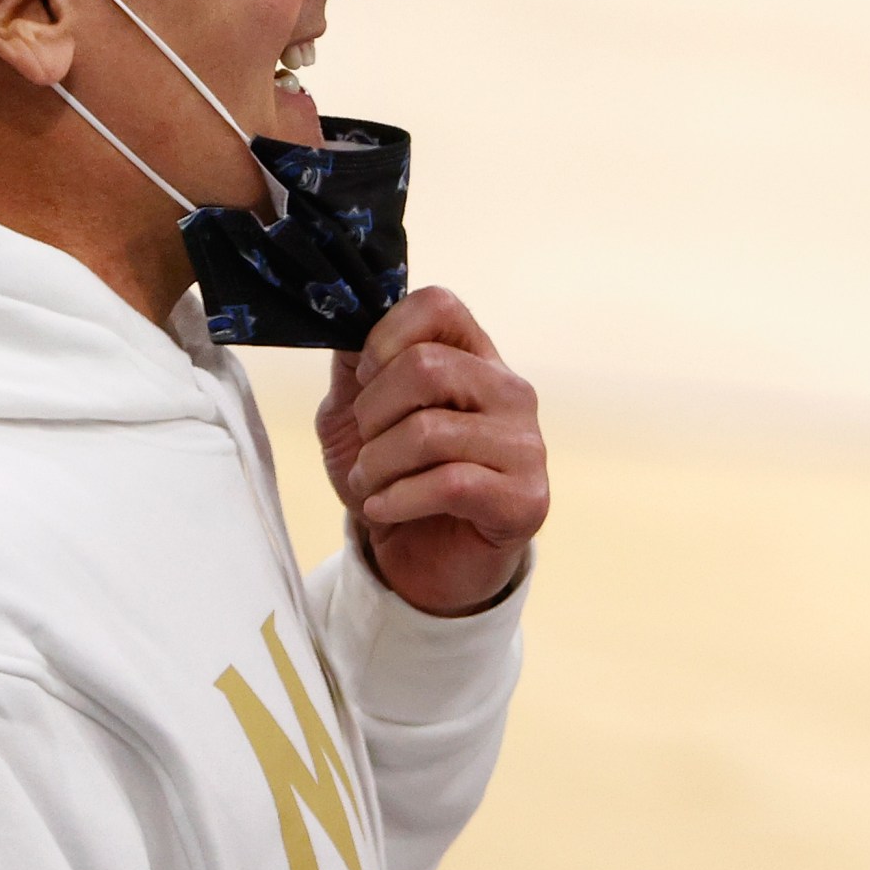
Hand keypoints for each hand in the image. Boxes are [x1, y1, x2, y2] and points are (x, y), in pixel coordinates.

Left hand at [315, 288, 547, 615]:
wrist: (417, 564)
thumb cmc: (394, 480)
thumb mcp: (357, 415)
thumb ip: (355, 365)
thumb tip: (344, 318)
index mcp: (475, 357)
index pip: (439, 306)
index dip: (384, 338)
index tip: (365, 381)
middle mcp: (510, 391)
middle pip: (425, 366)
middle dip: (372, 413)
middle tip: (367, 448)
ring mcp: (525, 445)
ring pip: (429, 431)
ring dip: (377, 465)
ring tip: (371, 486)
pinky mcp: (526, 499)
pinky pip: (448, 484)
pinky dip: (398, 499)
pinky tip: (385, 509)